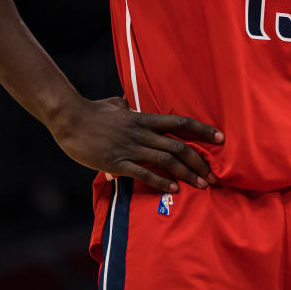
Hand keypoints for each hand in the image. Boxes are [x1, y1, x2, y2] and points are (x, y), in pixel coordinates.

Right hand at [50, 96, 223, 192]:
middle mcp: (142, 132)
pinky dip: (160, 181)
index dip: (202, 130)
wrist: (69, 118)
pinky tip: (173, 188)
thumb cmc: (92, 111)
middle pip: (178, 146)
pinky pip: (143, 173)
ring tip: (201, 185)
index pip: (180, 123)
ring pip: (166, 160)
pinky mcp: (116, 161)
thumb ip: (125, 105)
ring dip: (187, 174)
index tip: (221, 139)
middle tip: (213, 176)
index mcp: (144, 118)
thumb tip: (128, 101)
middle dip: (199, 162)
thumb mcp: (114, 104)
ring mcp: (130, 147)